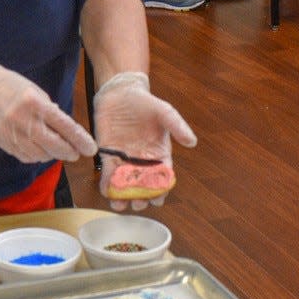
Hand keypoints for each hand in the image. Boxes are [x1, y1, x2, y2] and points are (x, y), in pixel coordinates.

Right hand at [0, 58, 96, 164]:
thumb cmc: (11, 86)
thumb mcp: (36, 92)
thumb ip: (51, 112)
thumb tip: (67, 132)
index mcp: (35, 104)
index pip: (65, 127)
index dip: (80, 140)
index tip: (91, 148)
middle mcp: (24, 121)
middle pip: (55, 146)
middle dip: (70, 152)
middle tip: (76, 153)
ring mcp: (12, 134)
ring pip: (42, 155)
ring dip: (53, 154)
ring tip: (56, 148)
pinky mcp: (4, 143)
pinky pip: (27, 157)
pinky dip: (37, 156)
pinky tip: (40, 149)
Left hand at [92, 72, 195, 210]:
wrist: (120, 92)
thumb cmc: (145, 102)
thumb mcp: (164, 111)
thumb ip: (177, 126)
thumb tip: (192, 142)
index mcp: (159, 154)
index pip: (161, 177)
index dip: (160, 189)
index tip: (158, 199)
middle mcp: (142, 160)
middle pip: (142, 185)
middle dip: (141, 197)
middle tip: (138, 204)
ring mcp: (124, 159)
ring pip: (124, 184)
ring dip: (122, 196)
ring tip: (120, 205)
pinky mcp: (108, 154)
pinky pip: (108, 173)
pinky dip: (107, 183)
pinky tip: (106, 191)